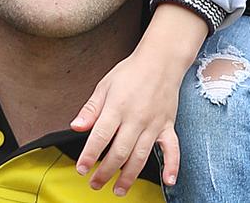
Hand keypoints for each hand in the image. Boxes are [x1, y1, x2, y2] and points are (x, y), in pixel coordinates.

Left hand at [70, 3, 207, 195]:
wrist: (160, 60)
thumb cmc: (131, 71)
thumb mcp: (105, 85)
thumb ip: (91, 108)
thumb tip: (76, 126)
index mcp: (117, 107)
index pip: (100, 136)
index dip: (89, 155)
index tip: (81, 169)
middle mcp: (136, 118)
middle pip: (119, 152)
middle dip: (105, 172)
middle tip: (95, 184)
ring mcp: (153, 124)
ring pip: (140, 157)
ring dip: (128, 177)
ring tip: (118, 190)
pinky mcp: (167, 126)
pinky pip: (172, 149)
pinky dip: (172, 166)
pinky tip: (168, 180)